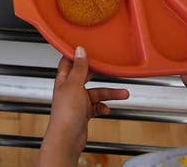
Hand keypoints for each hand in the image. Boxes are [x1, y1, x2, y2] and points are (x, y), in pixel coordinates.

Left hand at [40, 47, 129, 165]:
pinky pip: (96, 106)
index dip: (77, 55)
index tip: (89, 48)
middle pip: (86, 76)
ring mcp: (76, 101)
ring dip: (109, 93)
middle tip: (110, 67)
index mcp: (63, 80)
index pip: (69, 62)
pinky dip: (103, 107)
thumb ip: (79, 68)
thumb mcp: (74, 85)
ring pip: (95, 92)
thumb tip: (80, 50)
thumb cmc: (66, 113)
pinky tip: (107, 109)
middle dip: (100, 73)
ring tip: (123, 93)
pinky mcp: (83, 113)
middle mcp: (69, 89)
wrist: (67, 138)